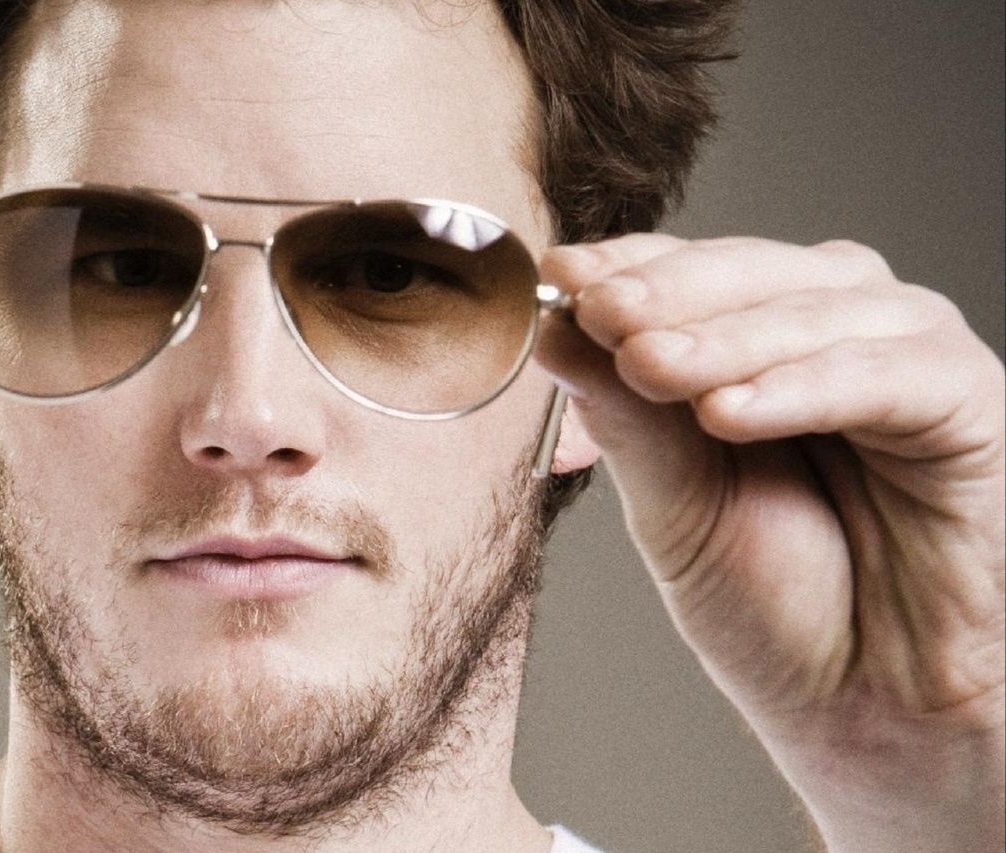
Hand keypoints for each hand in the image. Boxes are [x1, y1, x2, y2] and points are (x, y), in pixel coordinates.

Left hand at [535, 235, 1004, 852]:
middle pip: (750, 272)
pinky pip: (885, 376)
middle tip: (596, 308)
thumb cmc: (781, 609)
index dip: (624, 267)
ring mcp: (907, 360)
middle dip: (665, 292)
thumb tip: (553, 330)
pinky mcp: (972, 404)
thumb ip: (628, 419)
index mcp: (760, 346)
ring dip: (723, 336)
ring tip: (648, 362)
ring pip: (815, 312)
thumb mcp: (676, 507)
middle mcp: (837, 334)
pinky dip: (801, 387)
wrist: (870, 711)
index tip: (554, 275)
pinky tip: (729, 412)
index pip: (688, 275)